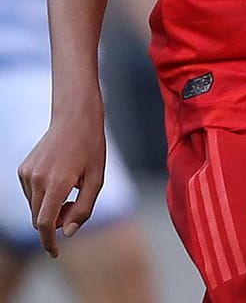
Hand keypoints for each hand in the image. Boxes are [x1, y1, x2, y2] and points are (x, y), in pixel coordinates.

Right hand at [17, 101, 106, 256]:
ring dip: (49, 209)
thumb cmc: (91, 149)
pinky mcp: (23, 169)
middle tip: (75, 206)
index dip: (48, 242)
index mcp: (58, 182)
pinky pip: (31, 194)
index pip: (44, 223)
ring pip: (34, 207)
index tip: (54, 253)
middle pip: (39, 218)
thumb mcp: (97, 179)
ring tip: (71, 188)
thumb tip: (66, 233)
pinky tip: (59, 179)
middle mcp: (37, 179)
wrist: (75, 119)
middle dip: (54, 223)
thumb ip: (83, 209)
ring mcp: (26, 174)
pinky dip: (43, 196)